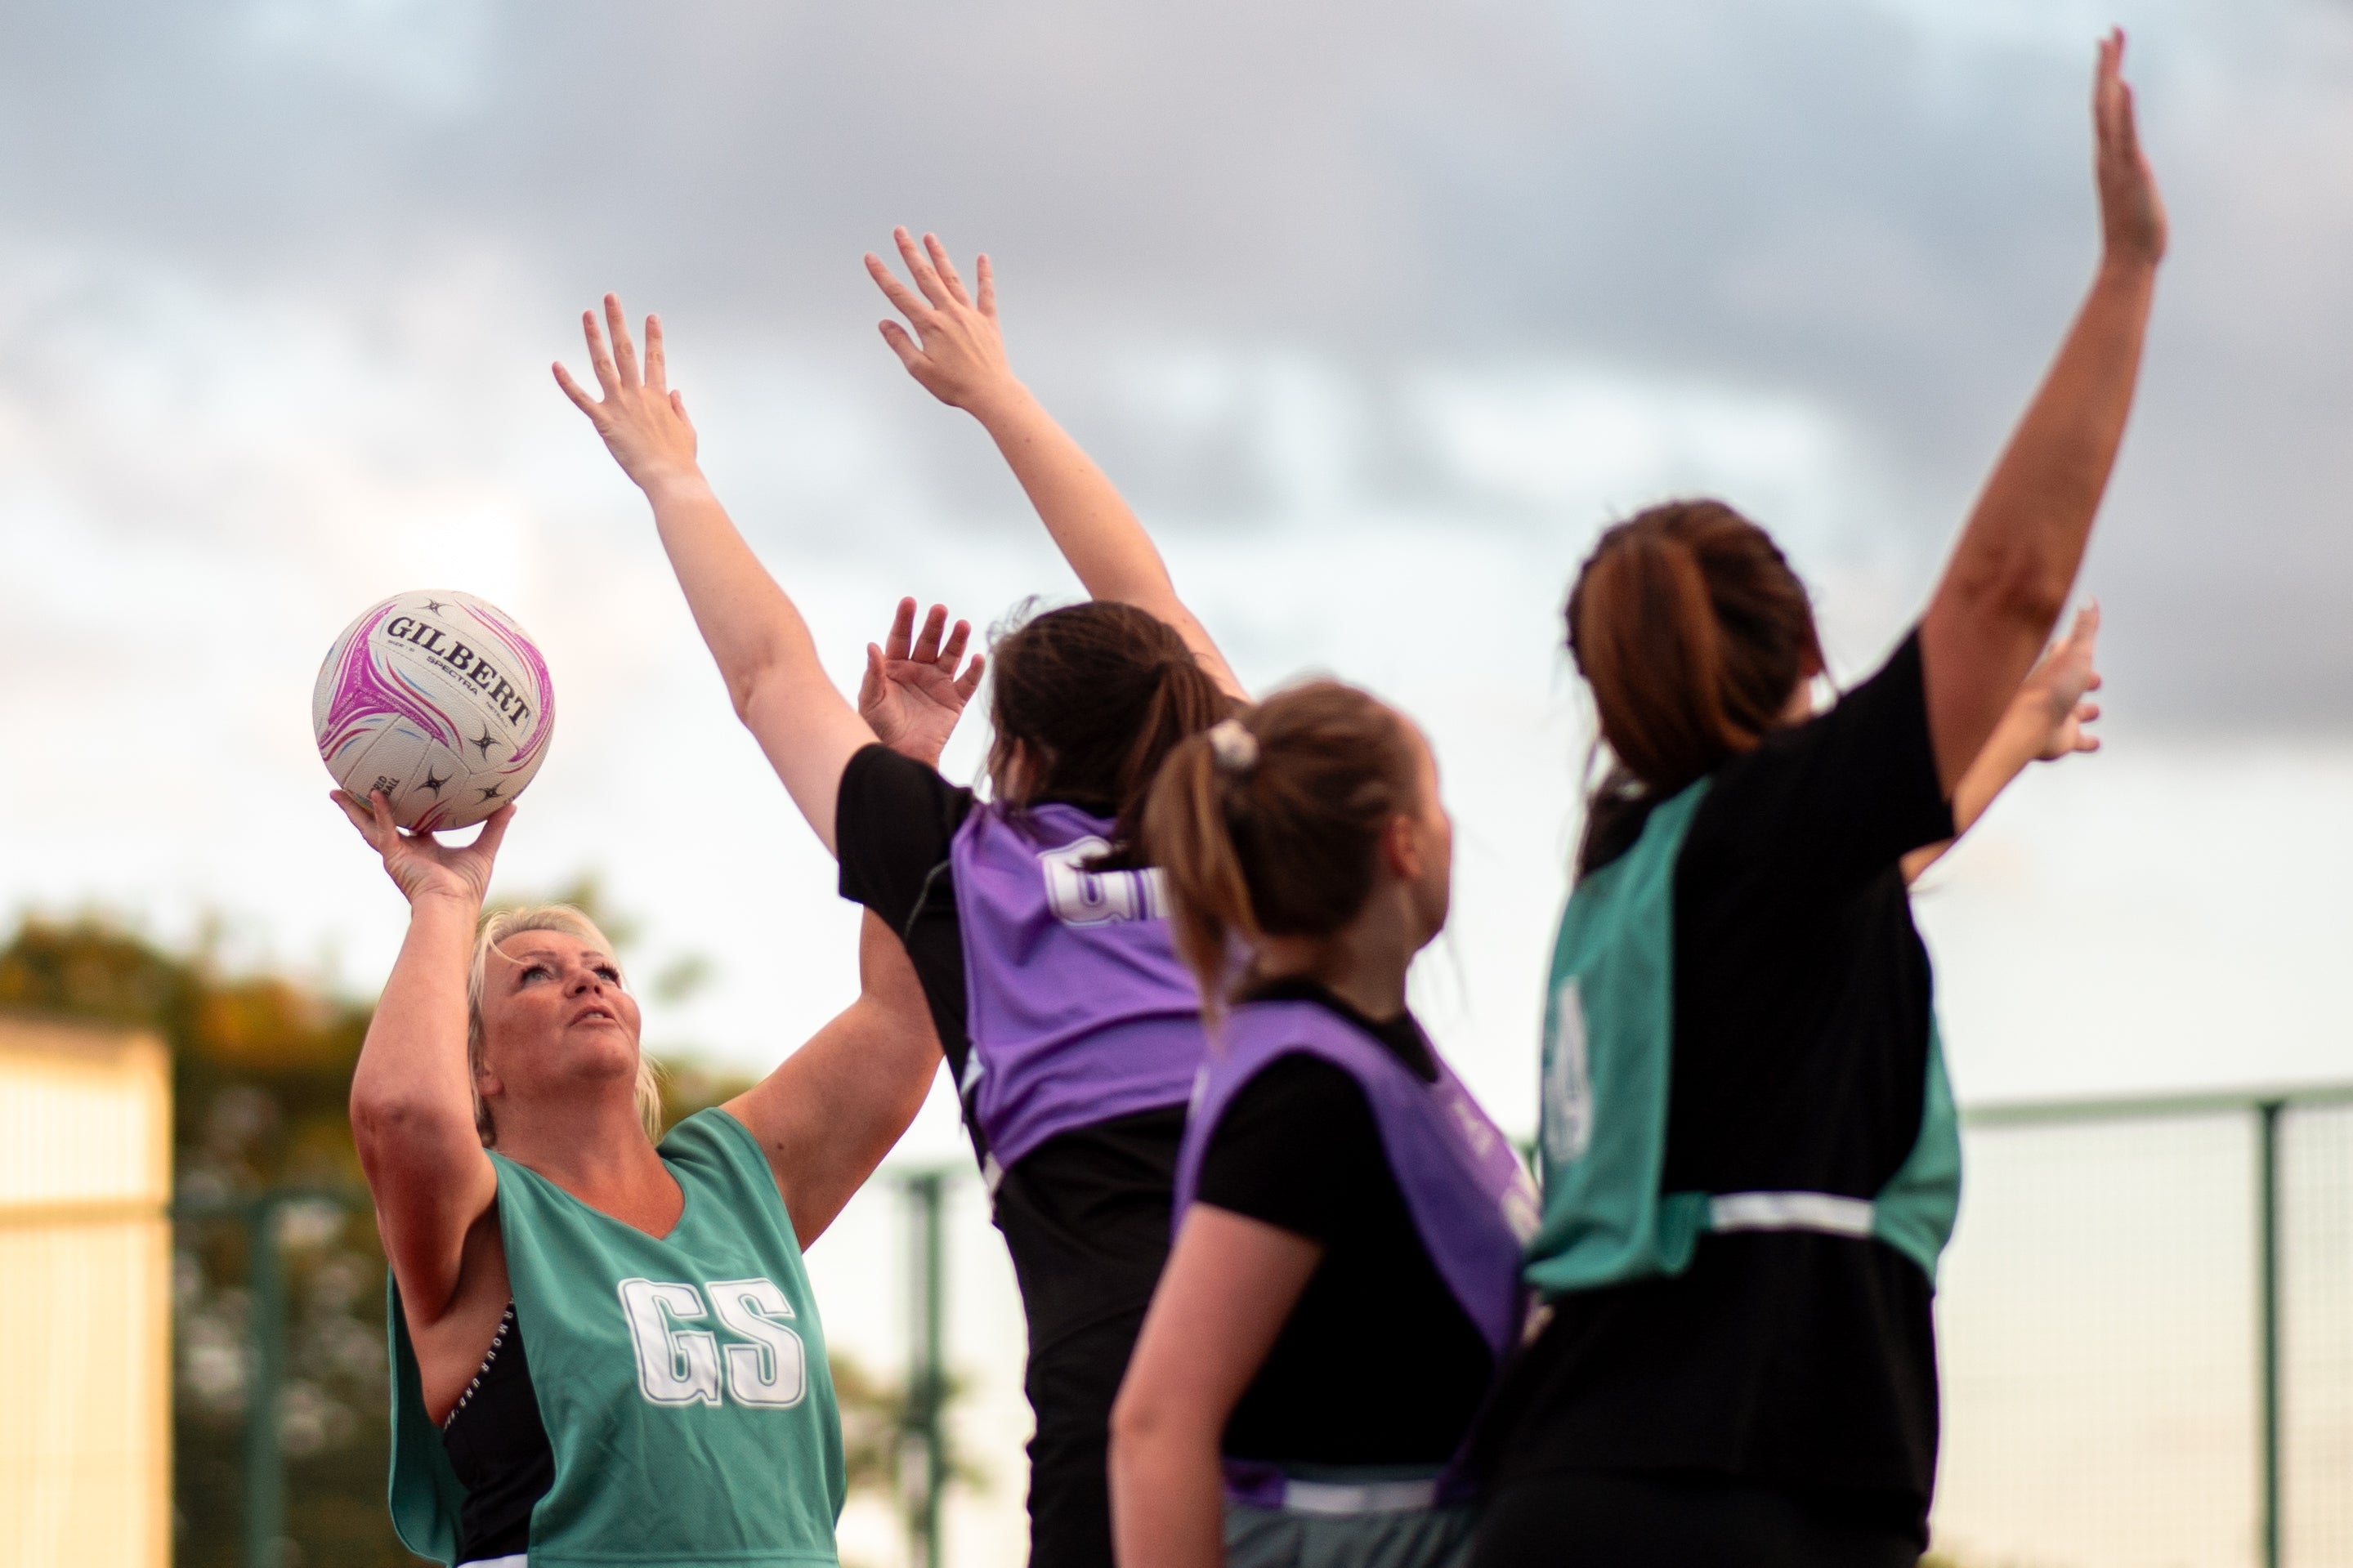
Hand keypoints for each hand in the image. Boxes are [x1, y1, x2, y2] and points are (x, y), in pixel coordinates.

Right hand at [334, 790, 512, 908]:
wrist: (454, 906)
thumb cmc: (469, 886)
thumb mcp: (484, 849)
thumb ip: (495, 826)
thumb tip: (512, 803)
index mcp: (424, 849)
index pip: (410, 824)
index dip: (403, 809)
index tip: (400, 789)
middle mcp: (406, 850)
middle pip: (380, 823)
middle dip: (364, 807)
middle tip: (351, 787)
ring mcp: (396, 854)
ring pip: (368, 826)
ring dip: (353, 810)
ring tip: (336, 792)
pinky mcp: (393, 857)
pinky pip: (383, 830)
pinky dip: (380, 813)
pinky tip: (373, 794)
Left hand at [554, 295, 703, 495]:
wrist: (671, 477)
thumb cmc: (681, 460)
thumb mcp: (686, 430)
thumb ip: (679, 409)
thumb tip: (676, 392)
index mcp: (658, 396)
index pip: (655, 359)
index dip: (653, 337)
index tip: (651, 317)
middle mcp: (638, 394)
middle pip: (626, 350)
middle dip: (618, 322)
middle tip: (610, 298)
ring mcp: (620, 405)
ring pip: (604, 364)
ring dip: (595, 337)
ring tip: (588, 314)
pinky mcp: (605, 422)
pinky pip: (582, 399)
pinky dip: (567, 383)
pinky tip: (556, 365)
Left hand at [856, 597, 984, 767]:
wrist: (899, 755)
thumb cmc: (879, 728)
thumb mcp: (871, 700)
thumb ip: (873, 674)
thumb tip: (872, 646)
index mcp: (895, 667)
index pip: (900, 637)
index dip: (905, 620)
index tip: (909, 602)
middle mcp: (918, 670)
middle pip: (928, 642)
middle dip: (934, 626)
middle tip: (940, 609)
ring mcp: (937, 684)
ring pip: (950, 656)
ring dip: (957, 641)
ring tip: (963, 625)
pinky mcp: (954, 700)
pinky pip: (967, 682)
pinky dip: (974, 670)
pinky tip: (978, 657)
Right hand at [866, 229, 1018, 412]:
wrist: (991, 393)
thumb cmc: (954, 386)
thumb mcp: (919, 370)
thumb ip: (900, 343)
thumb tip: (884, 323)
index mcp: (929, 325)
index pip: (899, 295)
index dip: (883, 275)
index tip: (871, 257)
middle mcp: (949, 313)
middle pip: (925, 277)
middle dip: (910, 252)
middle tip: (900, 231)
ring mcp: (969, 314)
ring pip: (951, 279)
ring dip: (939, 256)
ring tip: (930, 237)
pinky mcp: (987, 321)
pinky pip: (986, 293)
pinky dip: (984, 275)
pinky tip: (982, 258)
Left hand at [2016, 602, 2103, 762]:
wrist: (2028, 727)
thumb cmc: (2048, 689)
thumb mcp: (2075, 652)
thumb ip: (2085, 627)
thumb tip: (2088, 598)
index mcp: (2054, 667)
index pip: (2064, 653)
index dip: (2074, 648)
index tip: (2079, 643)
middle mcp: (2054, 691)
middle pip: (2070, 684)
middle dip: (2084, 681)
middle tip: (2095, 680)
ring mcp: (2057, 715)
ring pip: (2074, 712)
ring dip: (2085, 711)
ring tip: (2092, 710)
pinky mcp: (2061, 738)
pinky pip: (2078, 741)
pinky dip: (2087, 742)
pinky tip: (2093, 743)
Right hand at [2094, 31, 2165, 265]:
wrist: (2129, 260)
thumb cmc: (2134, 234)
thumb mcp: (2134, 195)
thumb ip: (2133, 179)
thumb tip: (2135, 174)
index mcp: (2109, 157)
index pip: (2106, 109)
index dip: (2107, 78)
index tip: (2108, 48)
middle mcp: (2107, 154)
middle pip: (2104, 101)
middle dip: (2107, 66)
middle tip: (2110, 33)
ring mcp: (2116, 162)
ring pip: (2109, 111)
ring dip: (2110, 76)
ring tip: (2111, 46)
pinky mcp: (2131, 171)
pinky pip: (2125, 135)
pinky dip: (2125, 110)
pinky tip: (2125, 86)